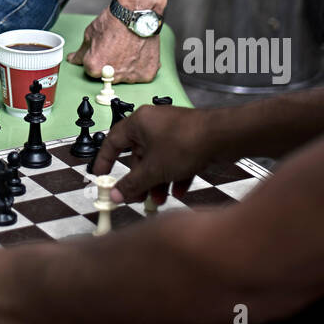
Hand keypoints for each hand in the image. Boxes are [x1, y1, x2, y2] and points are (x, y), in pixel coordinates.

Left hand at [65, 6, 160, 83]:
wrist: (136, 13)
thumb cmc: (115, 21)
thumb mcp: (90, 34)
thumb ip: (81, 52)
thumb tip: (74, 59)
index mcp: (94, 67)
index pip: (91, 69)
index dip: (95, 57)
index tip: (101, 50)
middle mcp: (111, 75)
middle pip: (108, 75)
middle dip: (109, 65)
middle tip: (115, 49)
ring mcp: (130, 77)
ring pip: (125, 76)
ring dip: (126, 67)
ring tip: (128, 49)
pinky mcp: (146, 74)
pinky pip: (141, 75)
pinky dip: (141, 66)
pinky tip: (138, 52)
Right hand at [91, 104, 213, 205]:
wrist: (223, 136)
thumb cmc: (184, 144)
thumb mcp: (153, 169)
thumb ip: (132, 184)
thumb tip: (114, 194)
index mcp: (138, 123)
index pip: (113, 141)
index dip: (105, 161)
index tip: (101, 177)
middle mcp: (153, 124)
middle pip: (138, 155)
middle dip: (139, 180)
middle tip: (138, 198)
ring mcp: (172, 131)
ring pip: (158, 160)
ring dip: (157, 182)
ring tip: (160, 201)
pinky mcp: (189, 139)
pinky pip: (175, 159)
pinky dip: (174, 176)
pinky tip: (178, 192)